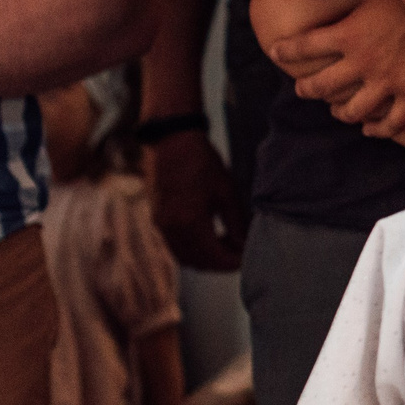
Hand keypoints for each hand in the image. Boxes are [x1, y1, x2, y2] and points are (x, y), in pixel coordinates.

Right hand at [145, 128, 245, 269]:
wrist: (171, 142)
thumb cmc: (202, 162)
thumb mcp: (227, 192)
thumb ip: (236, 224)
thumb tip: (244, 245)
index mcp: (190, 222)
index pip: (214, 258)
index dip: (233, 263)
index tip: (247, 258)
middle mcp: (171, 228)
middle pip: (199, 263)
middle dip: (220, 263)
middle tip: (239, 252)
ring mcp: (161, 225)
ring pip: (185, 258)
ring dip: (206, 258)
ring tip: (226, 243)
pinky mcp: (157, 220)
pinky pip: (175, 246)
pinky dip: (193, 249)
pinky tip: (210, 236)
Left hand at [263, 0, 404, 136]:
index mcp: (351, 34)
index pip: (304, 47)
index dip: (285, 51)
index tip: (275, 51)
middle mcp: (365, 62)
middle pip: (321, 86)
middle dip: (306, 88)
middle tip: (302, 87)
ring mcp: (390, 82)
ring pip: (353, 111)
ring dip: (340, 113)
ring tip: (337, 110)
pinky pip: (392, 123)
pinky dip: (378, 130)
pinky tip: (371, 128)